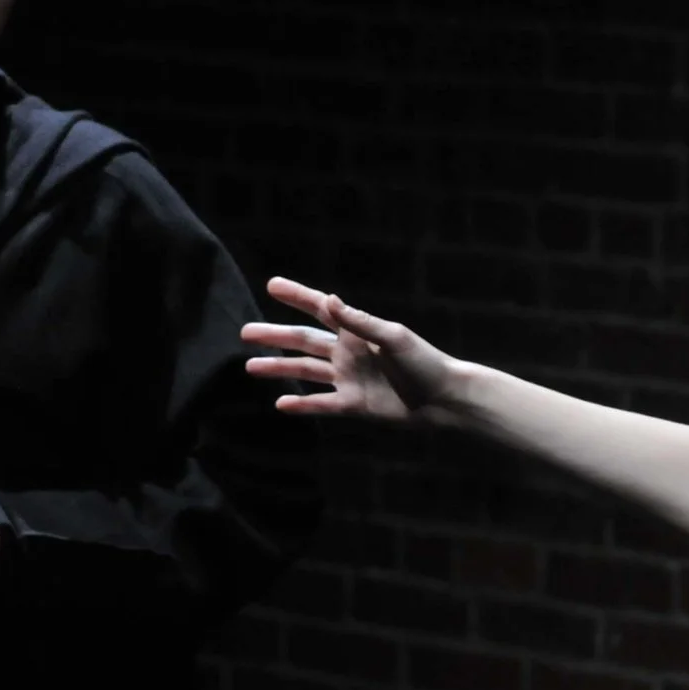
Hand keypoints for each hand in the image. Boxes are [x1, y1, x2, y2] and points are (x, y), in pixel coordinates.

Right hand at [240, 277, 463, 421]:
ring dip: (278, 368)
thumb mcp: (393, 337)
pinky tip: (280, 403)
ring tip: (249, 367)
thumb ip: (359, 321)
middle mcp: (348, 353)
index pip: (321, 309)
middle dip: (274, 336)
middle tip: (244, 332)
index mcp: (357, 331)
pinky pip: (322, 404)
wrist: (444, 399)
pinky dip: (302, 404)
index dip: (297, 297)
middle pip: (303, 342)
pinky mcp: (354, 404)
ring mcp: (349, 379)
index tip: (272, 284)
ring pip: (305, 371)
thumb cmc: (424, 362)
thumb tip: (330, 300)